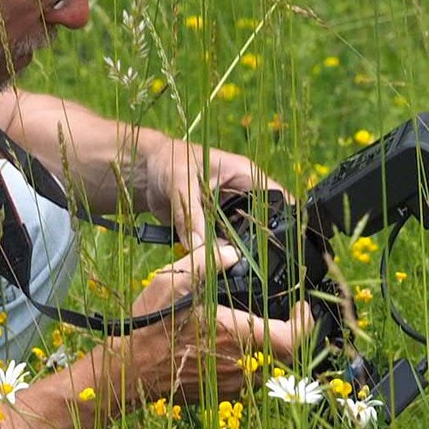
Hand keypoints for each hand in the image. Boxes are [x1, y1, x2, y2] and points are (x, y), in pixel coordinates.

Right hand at [127, 245, 311, 402]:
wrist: (126, 372)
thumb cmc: (150, 327)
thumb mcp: (174, 280)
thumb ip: (209, 260)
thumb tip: (233, 253)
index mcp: (242, 338)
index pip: (295, 338)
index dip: (306, 321)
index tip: (300, 306)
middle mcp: (244, 368)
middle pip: (285, 353)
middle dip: (286, 331)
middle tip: (278, 311)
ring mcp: (233, 386)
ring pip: (266, 366)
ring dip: (265, 347)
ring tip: (250, 326)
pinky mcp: (220, 396)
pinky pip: (246, 379)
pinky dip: (246, 361)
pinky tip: (228, 345)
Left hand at [142, 135, 284, 252]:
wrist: (145, 172)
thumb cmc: (168, 162)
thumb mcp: (181, 183)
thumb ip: (190, 214)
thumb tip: (198, 246)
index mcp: (244, 176)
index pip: (275, 197)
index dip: (284, 218)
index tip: (283, 243)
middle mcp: (241, 197)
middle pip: (260, 224)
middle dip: (255, 244)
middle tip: (244, 261)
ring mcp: (227, 214)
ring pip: (241, 239)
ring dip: (233, 253)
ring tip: (224, 265)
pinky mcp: (212, 229)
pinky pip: (220, 246)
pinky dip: (216, 256)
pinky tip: (210, 265)